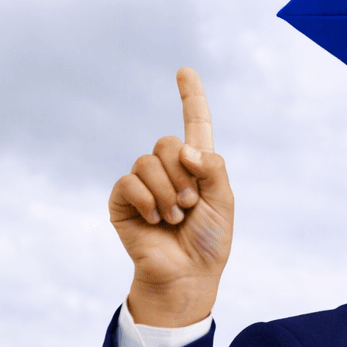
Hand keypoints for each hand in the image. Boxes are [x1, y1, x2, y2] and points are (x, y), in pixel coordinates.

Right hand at [109, 68, 234, 326]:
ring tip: (174, 218)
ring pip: (147, 163)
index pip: (194, 123)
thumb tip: (184, 148)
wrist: (187, 275)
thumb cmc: (209, 241)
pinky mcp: (122, 200)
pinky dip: (147, 202)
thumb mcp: (224, 202)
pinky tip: (154, 221)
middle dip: (182, 176)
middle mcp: (168, 170)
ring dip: (166, 194)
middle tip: (190, 206)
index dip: (191, 97)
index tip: (184, 71)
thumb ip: (213, 169)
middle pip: (165, 143)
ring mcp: (142, 184)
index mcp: (197, 166)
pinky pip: (129, 183)